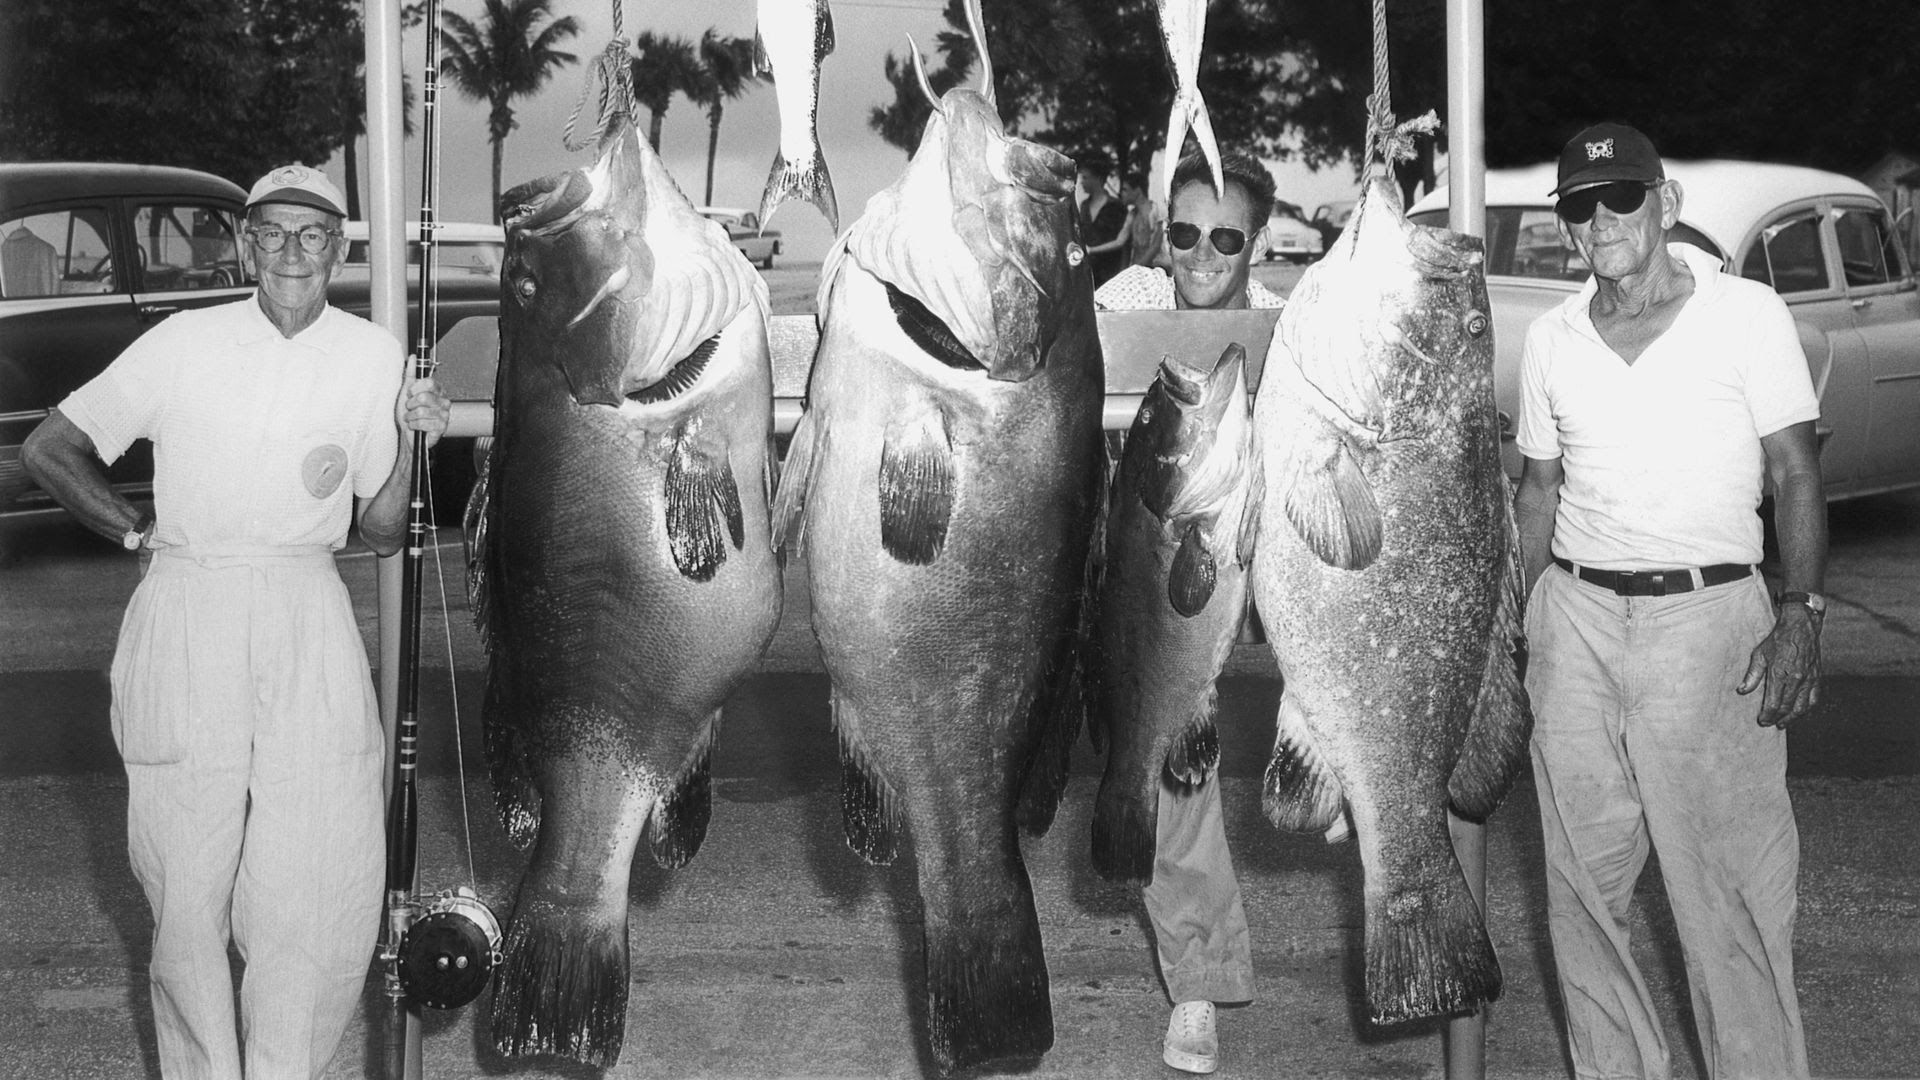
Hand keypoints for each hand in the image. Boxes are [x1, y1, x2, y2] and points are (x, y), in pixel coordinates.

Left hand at [396, 374, 450, 449]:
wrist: (407, 433)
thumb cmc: (409, 413)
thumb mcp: (407, 391)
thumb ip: (411, 373)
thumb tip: (413, 358)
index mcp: (438, 391)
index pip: (429, 382)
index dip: (415, 389)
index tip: (411, 394)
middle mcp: (443, 402)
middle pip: (424, 397)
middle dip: (411, 404)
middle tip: (411, 408)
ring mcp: (444, 415)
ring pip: (421, 411)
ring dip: (411, 416)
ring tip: (412, 418)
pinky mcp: (441, 428)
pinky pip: (423, 423)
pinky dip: (414, 425)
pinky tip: (416, 426)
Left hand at [1736, 605, 1821, 728]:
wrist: (1801, 627)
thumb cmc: (1778, 639)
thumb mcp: (1760, 654)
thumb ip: (1752, 675)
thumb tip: (1742, 691)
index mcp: (1780, 674)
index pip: (1774, 703)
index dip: (1767, 715)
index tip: (1762, 721)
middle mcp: (1796, 679)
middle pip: (1787, 708)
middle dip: (1777, 719)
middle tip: (1770, 724)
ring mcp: (1809, 679)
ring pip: (1802, 706)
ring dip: (1792, 718)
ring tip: (1783, 723)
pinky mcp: (1817, 677)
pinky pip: (1814, 698)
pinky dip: (1807, 708)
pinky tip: (1799, 712)